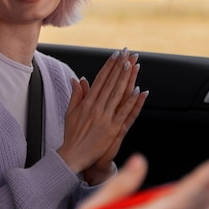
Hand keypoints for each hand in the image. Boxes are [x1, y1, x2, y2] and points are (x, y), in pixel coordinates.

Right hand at [58, 49, 147, 182]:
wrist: (73, 155)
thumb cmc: (72, 135)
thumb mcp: (70, 112)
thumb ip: (76, 95)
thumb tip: (77, 79)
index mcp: (87, 103)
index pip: (100, 80)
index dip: (109, 66)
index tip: (115, 55)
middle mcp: (96, 108)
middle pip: (110, 83)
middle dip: (119, 67)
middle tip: (127, 53)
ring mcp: (105, 118)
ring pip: (118, 94)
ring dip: (125, 78)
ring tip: (132, 64)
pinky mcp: (112, 129)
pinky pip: (124, 112)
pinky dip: (131, 101)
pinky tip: (138, 90)